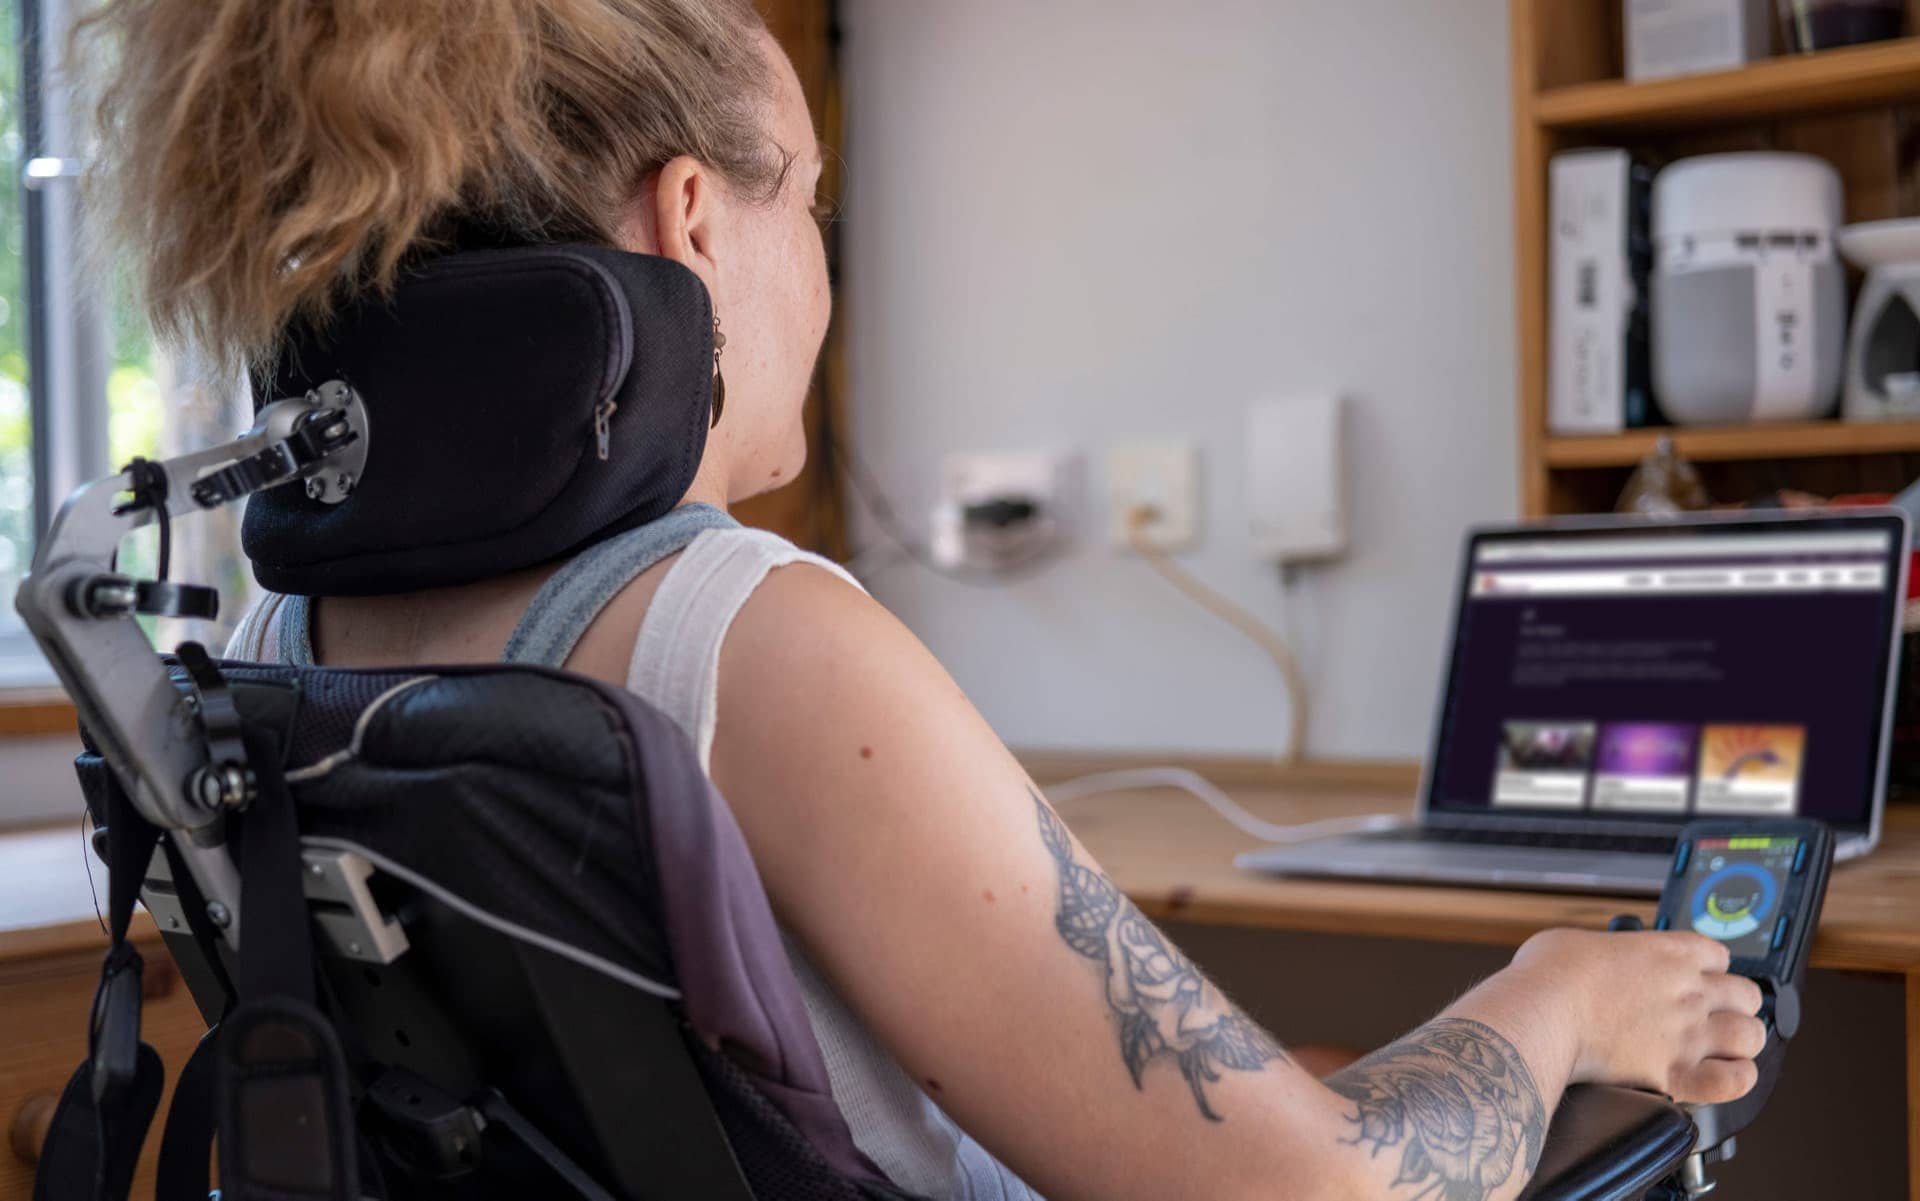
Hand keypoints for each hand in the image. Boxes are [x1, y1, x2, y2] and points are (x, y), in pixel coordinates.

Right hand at [1509, 928, 1765, 1103]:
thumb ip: (1604, 951)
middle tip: (1717, 1013)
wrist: (1541, 1014)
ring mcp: (1687, 1033)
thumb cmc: (1549, 976)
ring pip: (1750, 1036)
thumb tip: (1595, 962)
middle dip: (1735, 1004)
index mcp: (1668, 953)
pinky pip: (1732, 1081)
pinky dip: (1737, 1079)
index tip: (1698, 977)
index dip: (1711, 967)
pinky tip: (1725, 1075)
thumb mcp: (1577, 941)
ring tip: (1726, 1047)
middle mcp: (1688, 991)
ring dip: (1743, 1041)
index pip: (1718, 954)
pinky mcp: (1675, 1073)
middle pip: (1746, 994)